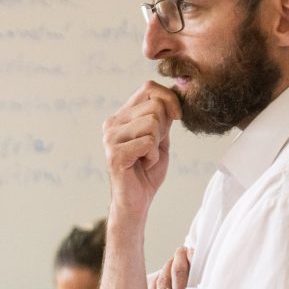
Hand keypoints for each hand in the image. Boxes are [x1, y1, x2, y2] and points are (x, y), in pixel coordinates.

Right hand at [102, 80, 181, 215]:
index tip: (178, 116)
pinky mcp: (115, 154)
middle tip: (153, 147)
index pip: (148, 88)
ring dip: (157, 145)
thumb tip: (175, 90)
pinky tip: (142, 165)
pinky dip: (153, 157)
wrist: (137, 200)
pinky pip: (148, 142)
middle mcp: (112, 123)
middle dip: (164, 128)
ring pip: (152, 123)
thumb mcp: (160, 136)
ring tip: (146, 157)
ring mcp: (110, 138)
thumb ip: (164, 115)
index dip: (169, 99)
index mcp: (122, 115)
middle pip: (154, 106)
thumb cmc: (148, 170)